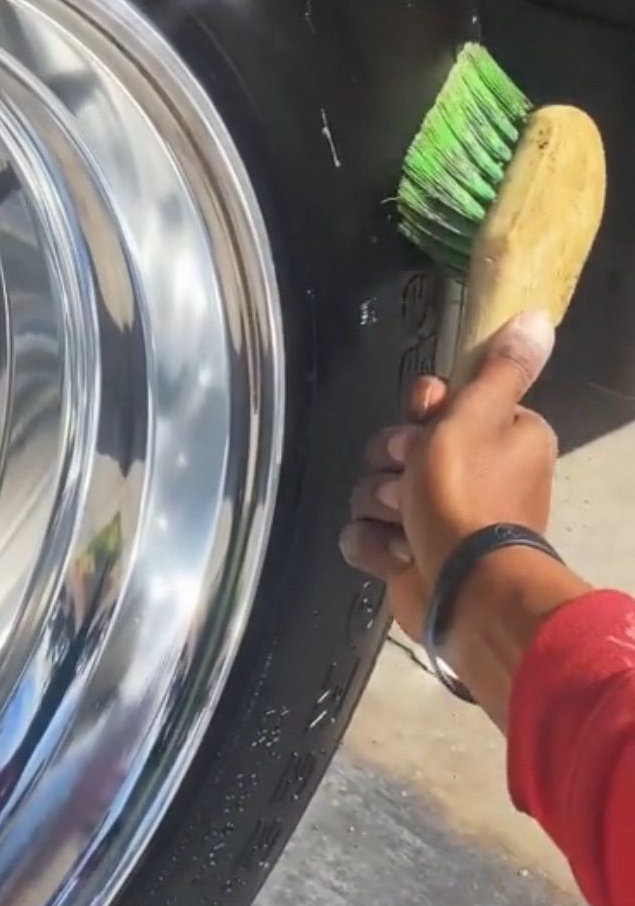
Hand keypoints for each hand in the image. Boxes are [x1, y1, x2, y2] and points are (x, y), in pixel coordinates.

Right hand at [340, 310, 558, 641]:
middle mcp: (473, 479)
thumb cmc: (468, 493)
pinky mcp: (409, 558)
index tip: (421, 424)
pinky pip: (367, 535)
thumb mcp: (478, 415)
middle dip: (391, 465)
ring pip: (376, 492)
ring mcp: (437, 522)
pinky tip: (392, 552)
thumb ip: (499, 369)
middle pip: (398, 449)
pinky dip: (374, 544)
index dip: (420, 415)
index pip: (439, 409)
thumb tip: (538, 317)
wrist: (463, 588)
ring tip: (401, 523)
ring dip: (379, 505)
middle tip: (405, 479)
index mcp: (499, 441)